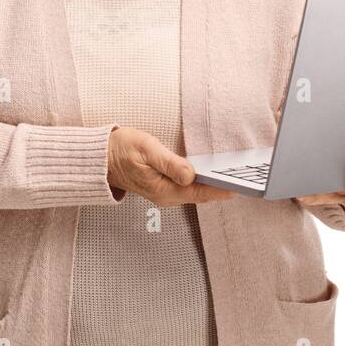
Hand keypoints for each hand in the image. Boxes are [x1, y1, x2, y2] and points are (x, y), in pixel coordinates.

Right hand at [106, 126, 237, 205]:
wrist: (100, 159)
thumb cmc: (121, 150)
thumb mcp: (146, 149)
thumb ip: (169, 162)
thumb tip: (190, 174)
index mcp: (164, 189)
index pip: (200, 192)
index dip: (221, 189)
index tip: (239, 184)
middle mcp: (166, 196)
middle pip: (201, 194)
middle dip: (221, 187)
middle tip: (244, 178)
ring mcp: (165, 193)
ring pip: (196, 192)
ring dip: (213, 185)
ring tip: (233, 176)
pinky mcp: (163, 187)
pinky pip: (188, 188)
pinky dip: (202, 183)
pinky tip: (211, 174)